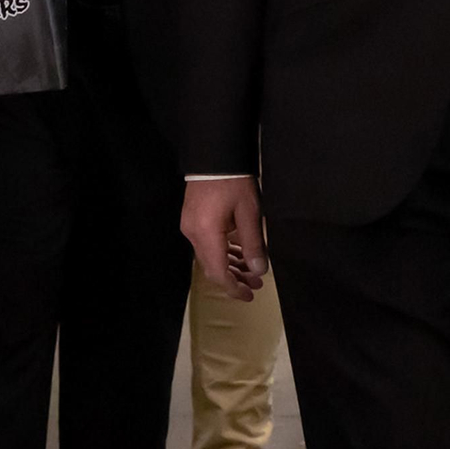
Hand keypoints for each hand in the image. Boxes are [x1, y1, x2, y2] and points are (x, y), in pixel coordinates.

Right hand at [181, 177, 267, 301]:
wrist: (214, 153)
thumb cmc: (234, 181)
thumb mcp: (249, 212)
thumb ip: (254, 244)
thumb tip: (259, 270)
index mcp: (206, 234)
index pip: (218, 273)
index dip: (234, 288)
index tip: (250, 296)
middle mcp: (193, 234)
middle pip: (212, 267)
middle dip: (234, 278)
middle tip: (256, 283)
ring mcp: (190, 225)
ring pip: (209, 256)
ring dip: (229, 265)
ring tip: (251, 270)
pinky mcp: (192, 217)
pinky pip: (206, 243)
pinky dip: (222, 251)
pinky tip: (237, 251)